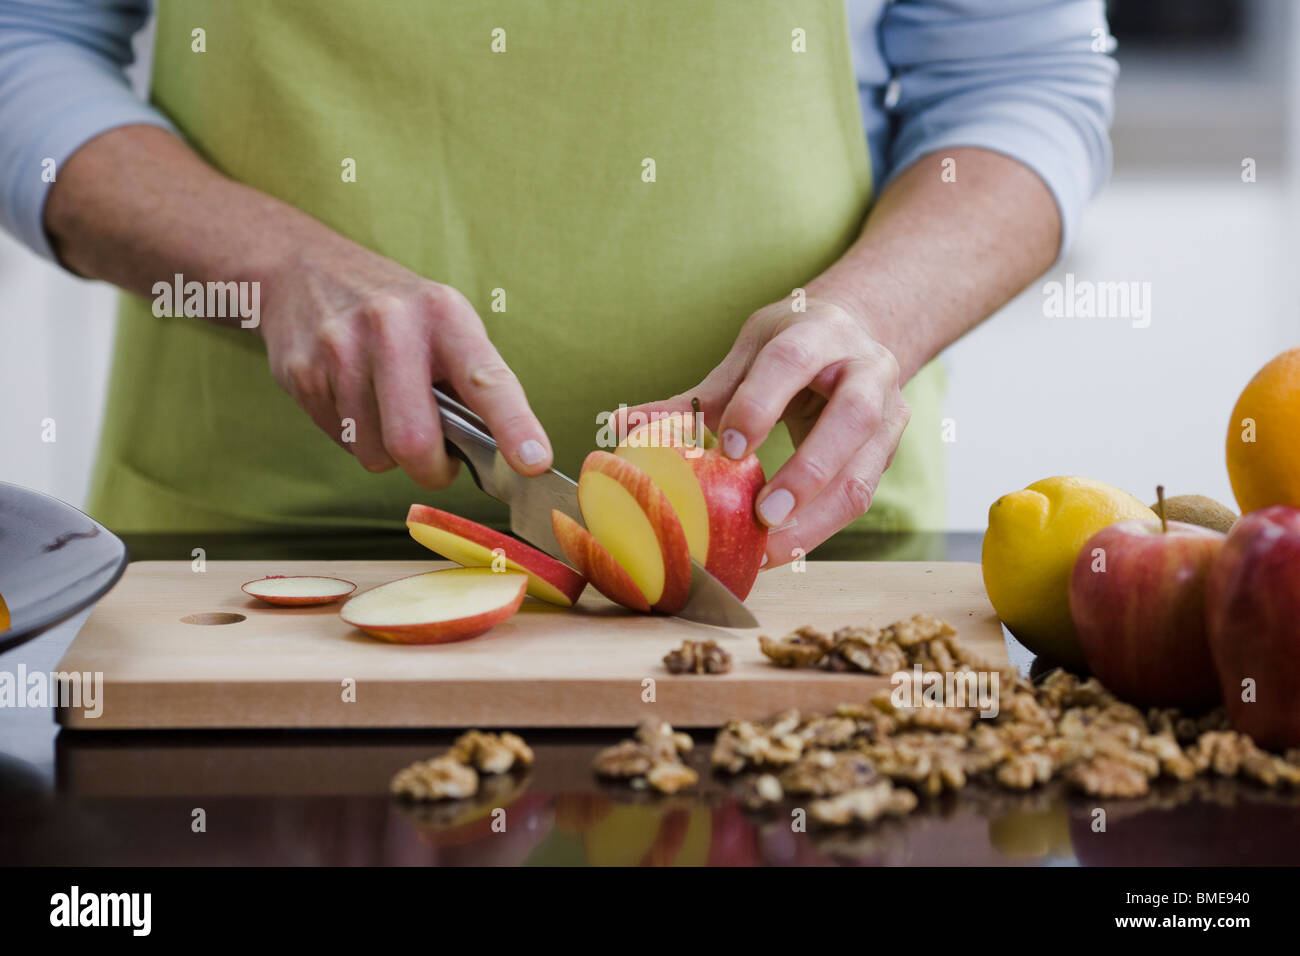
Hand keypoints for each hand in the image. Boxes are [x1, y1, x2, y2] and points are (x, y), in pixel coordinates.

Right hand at [258, 236, 552, 487]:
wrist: (302, 268)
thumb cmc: (395, 311)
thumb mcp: (444, 322)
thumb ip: (472, 381)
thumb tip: (506, 453)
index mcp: (444, 314)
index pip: (486, 379)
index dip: (514, 425)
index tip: (533, 461)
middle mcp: (392, 326)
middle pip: (414, 440)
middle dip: (432, 470)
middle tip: (440, 463)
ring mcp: (340, 349)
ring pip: (374, 453)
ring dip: (389, 452)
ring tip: (387, 409)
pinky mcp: (301, 373)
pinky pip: (341, 442)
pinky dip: (356, 436)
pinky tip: (352, 398)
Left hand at [623, 296, 909, 566]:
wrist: (858, 334)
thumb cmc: (792, 345)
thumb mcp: (747, 355)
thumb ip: (698, 397)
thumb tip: (626, 427)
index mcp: (820, 332)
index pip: (792, 361)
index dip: (761, 404)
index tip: (729, 448)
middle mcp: (866, 368)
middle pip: (852, 418)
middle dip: (808, 470)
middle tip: (764, 515)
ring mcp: (889, 411)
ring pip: (864, 471)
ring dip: (818, 517)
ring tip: (771, 551)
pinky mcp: (888, 450)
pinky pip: (860, 495)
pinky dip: (820, 528)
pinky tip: (783, 549)